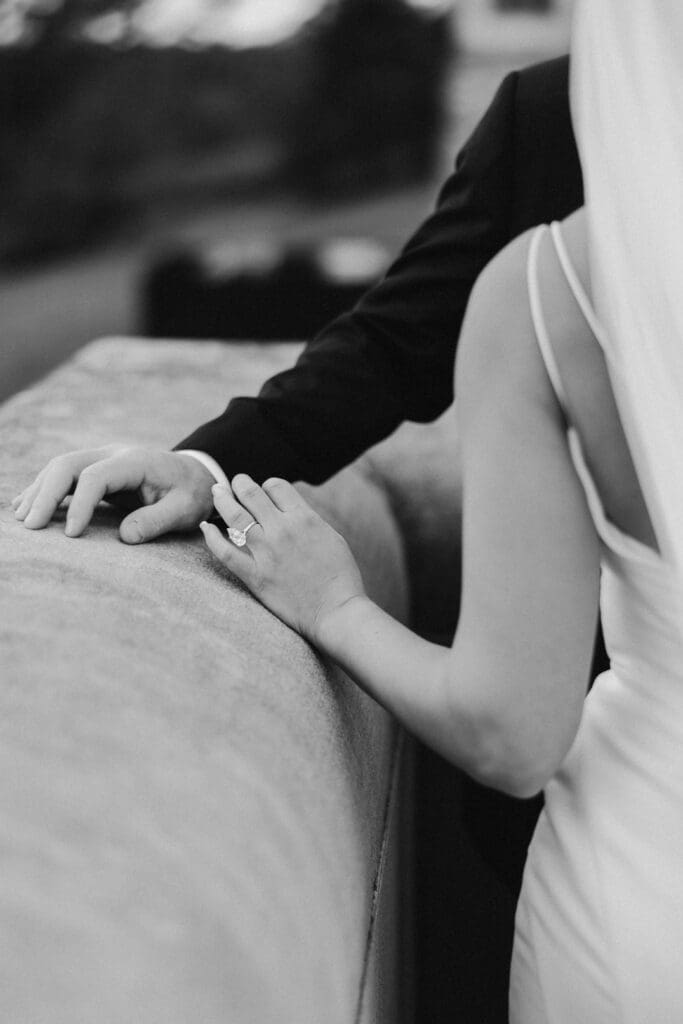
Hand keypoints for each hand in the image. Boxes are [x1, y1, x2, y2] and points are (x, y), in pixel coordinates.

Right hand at [12, 445, 214, 541]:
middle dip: (46, 494)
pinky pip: (65, 476)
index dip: (80, 504)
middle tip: (30, 526)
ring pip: (61, 467)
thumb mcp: (185, 509)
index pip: (96, 476)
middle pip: (68, 464)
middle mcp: (114, 454)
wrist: (197, 475)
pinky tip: (25, 506)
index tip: (71, 534)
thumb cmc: (193, 494)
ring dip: (39, 491)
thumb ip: (157, 520)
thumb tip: (125, 537)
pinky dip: (45, 490)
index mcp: (136, 461)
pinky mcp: (97, 470)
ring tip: (22, 520)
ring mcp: (103, 459)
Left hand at [200, 474, 365, 643]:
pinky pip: (226, 553)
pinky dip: (212, 538)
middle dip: (241, 483)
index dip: (268, 486)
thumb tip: (290, 510)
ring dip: (223, 498)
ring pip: (235, 515)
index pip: (277, 486)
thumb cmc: (340, 577)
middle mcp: (283, 530)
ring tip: (217, 491)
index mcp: (305, 518)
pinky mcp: (255, 576)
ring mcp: (266, 553)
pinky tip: (206, 527)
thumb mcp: (331, 537)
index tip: (265, 492)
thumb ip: (308, 520)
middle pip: (252, 494)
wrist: (336, 612)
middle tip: (235, 482)